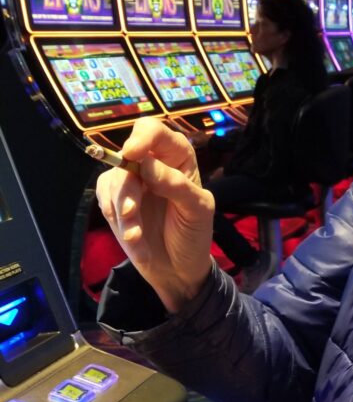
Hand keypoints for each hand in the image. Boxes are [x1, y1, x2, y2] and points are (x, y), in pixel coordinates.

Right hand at [95, 117, 215, 312]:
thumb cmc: (193, 235)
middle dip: (127, 189)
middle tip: (131, 212)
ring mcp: (131, 181)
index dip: (141, 137)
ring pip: (113, 181)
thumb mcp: (197, 211)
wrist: (178, 270)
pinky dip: (118, 222)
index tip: (131, 153)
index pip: (153, 132)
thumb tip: (144, 163)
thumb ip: (175, 185)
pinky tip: (135, 240)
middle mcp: (151, 163)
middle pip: (126, 159)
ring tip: (136, 237)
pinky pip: (105, 200)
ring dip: (122, 212)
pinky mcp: (114, 200)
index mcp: (177, 157)